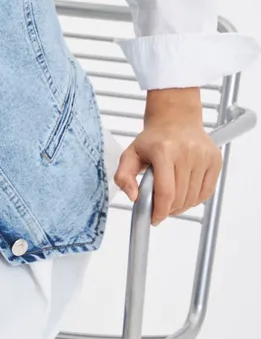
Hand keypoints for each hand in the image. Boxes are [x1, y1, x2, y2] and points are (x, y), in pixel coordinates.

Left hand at [114, 109, 222, 225]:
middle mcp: (186, 152)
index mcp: (164, 150)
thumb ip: (124, 177)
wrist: (175, 119)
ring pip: (193, 198)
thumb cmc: (153, 139)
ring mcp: (203, 156)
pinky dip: (195, 200)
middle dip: (168, 209)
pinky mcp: (215, 160)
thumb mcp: (130, 154)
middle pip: (180, 197)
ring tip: (171, 200)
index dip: (160, 211)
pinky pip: (206, 192)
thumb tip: (134, 197)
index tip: (154, 218)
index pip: (165, 191)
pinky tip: (185, 194)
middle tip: (160, 208)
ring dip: (181, 206)